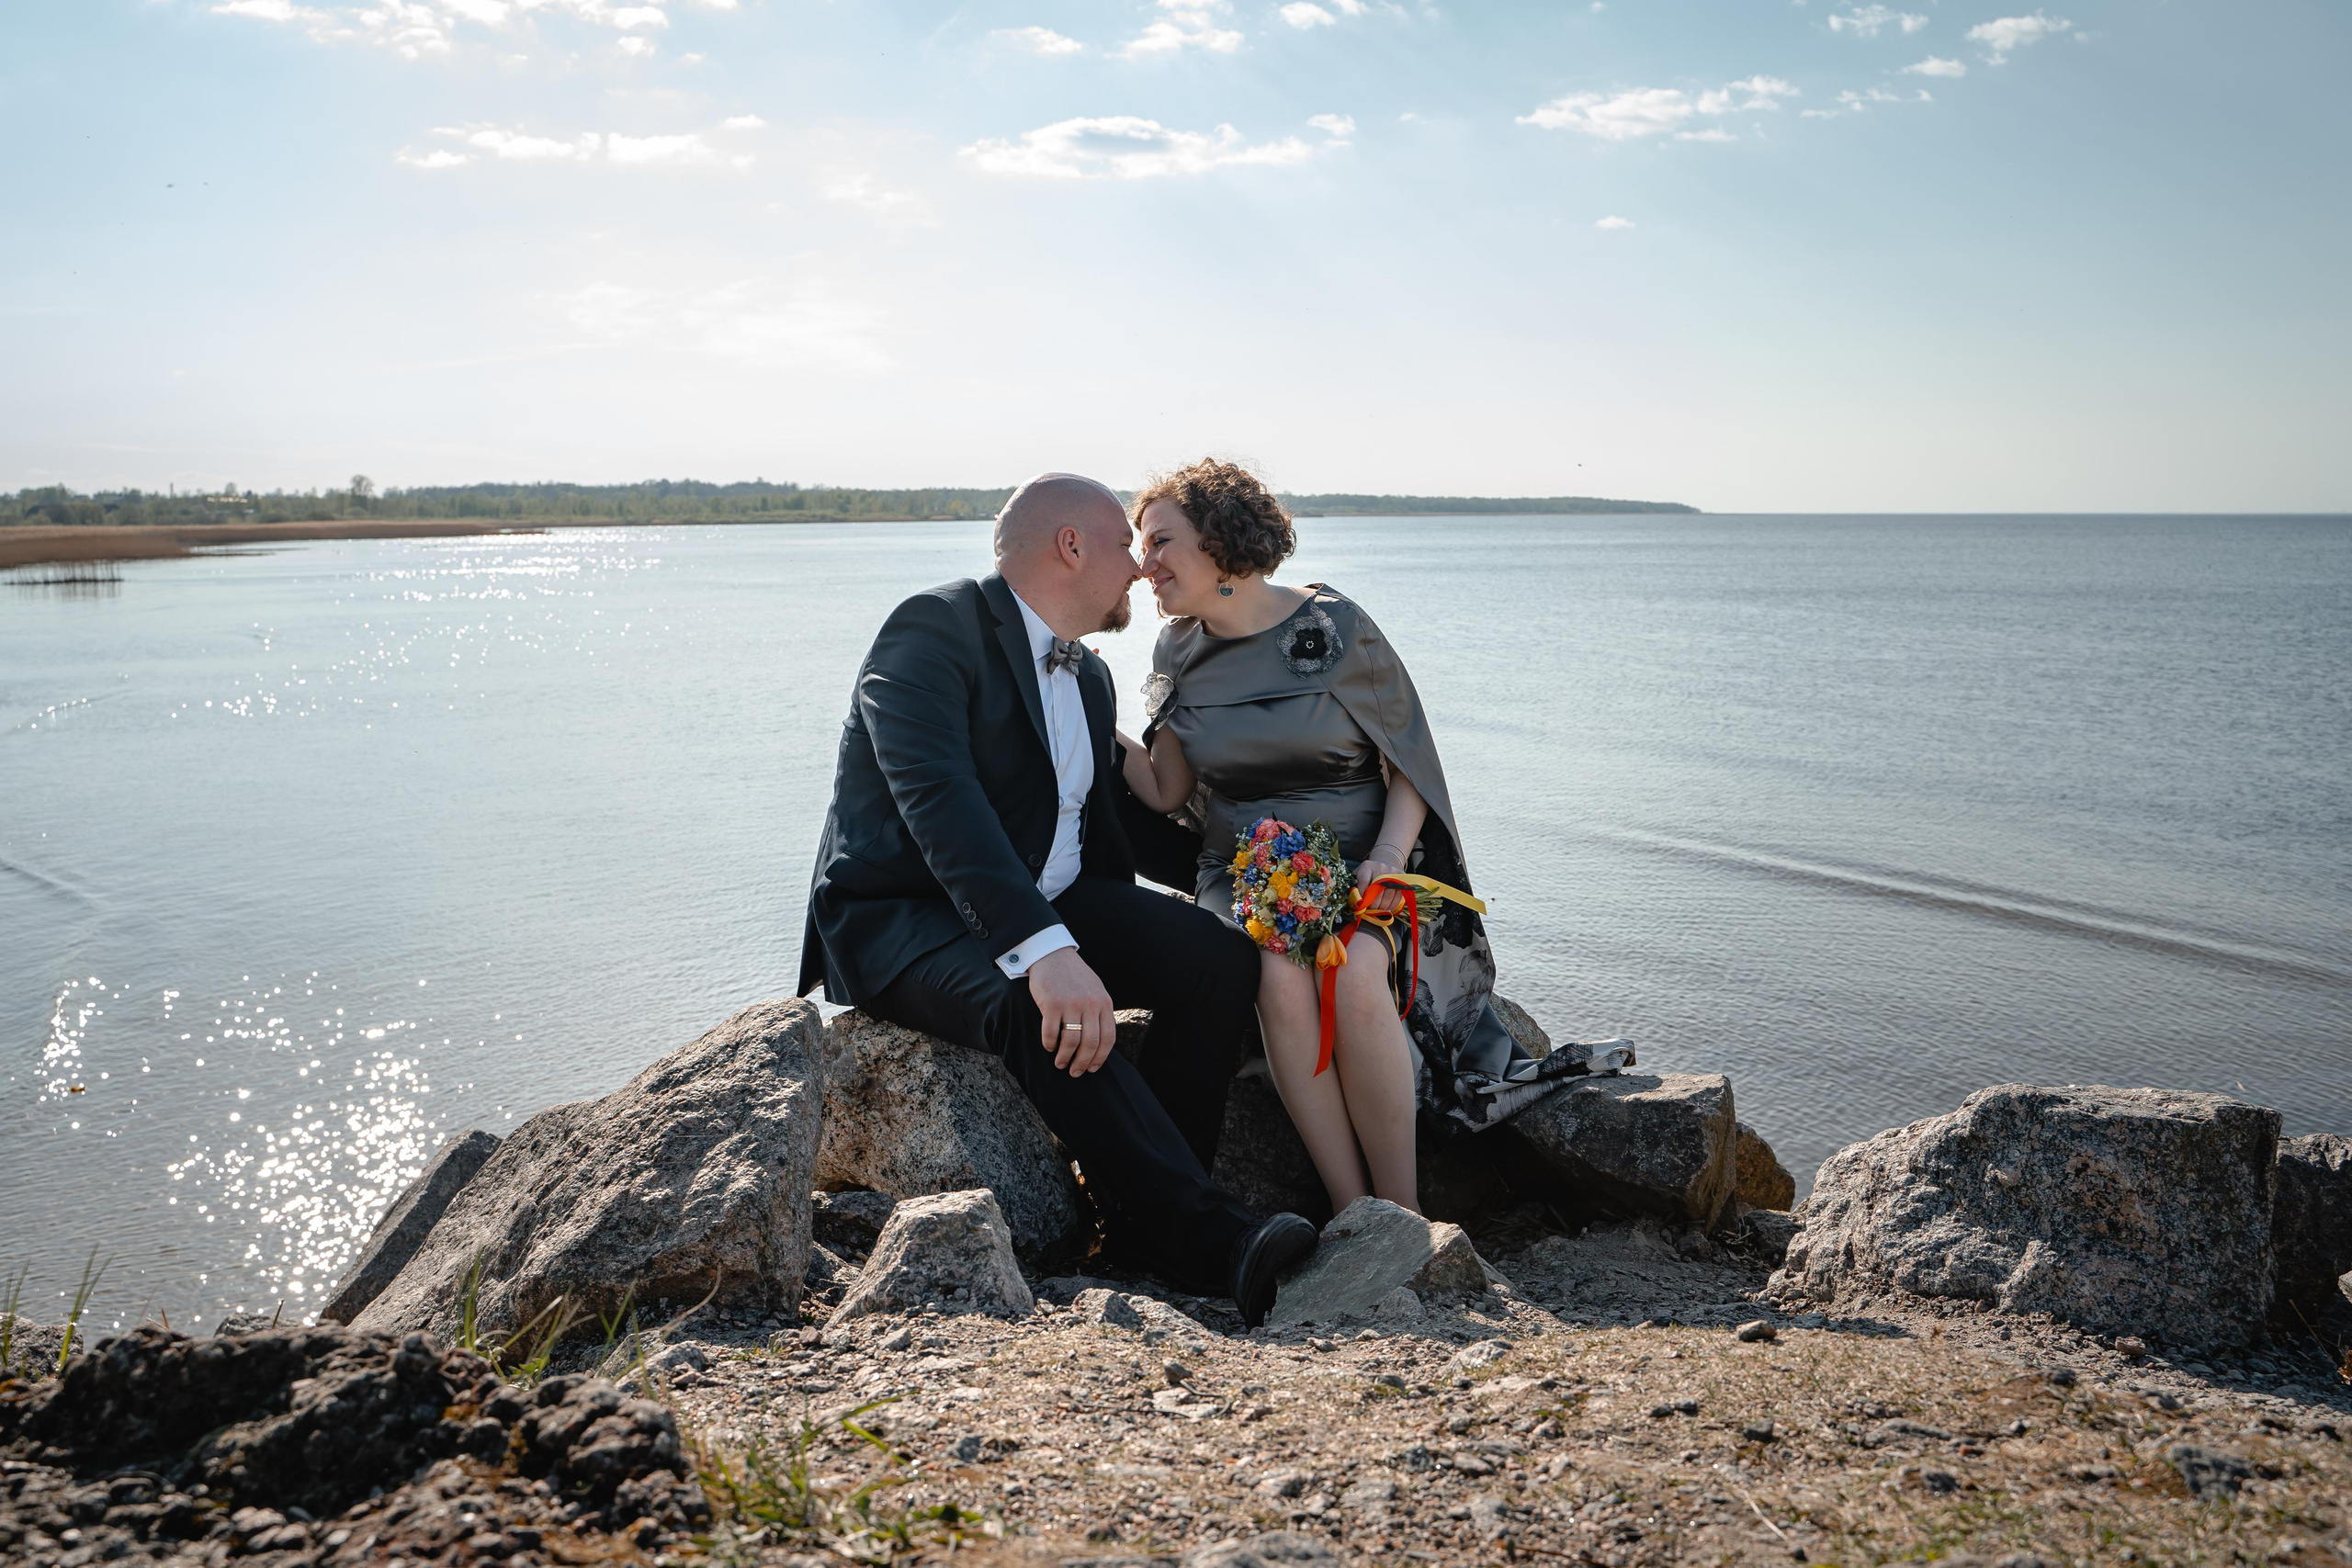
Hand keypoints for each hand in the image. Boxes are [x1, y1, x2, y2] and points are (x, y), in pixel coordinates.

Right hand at [1027, 947, 1117, 1074]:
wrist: (1053, 954)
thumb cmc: (1074, 976)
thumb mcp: (1095, 990)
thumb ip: (1099, 1012)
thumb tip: (1099, 1043)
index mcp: (1104, 1003)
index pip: (1108, 1038)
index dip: (1100, 1058)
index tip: (1092, 1069)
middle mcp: (1090, 1004)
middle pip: (1090, 1043)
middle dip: (1082, 1063)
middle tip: (1075, 1072)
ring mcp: (1071, 1004)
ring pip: (1071, 1041)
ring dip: (1065, 1057)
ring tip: (1060, 1064)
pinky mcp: (1052, 1004)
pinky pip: (1051, 1032)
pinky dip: (1050, 1044)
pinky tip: (1049, 1047)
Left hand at [1356, 859, 1405, 915]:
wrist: (1385, 863)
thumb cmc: (1369, 874)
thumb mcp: (1358, 876)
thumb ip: (1355, 887)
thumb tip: (1356, 903)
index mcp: (1367, 866)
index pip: (1363, 880)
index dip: (1361, 894)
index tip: (1361, 903)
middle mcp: (1380, 867)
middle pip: (1377, 889)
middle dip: (1372, 904)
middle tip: (1370, 910)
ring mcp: (1392, 873)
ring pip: (1388, 894)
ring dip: (1382, 906)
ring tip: (1378, 910)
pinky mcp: (1402, 879)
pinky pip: (1398, 896)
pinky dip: (1392, 905)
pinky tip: (1387, 909)